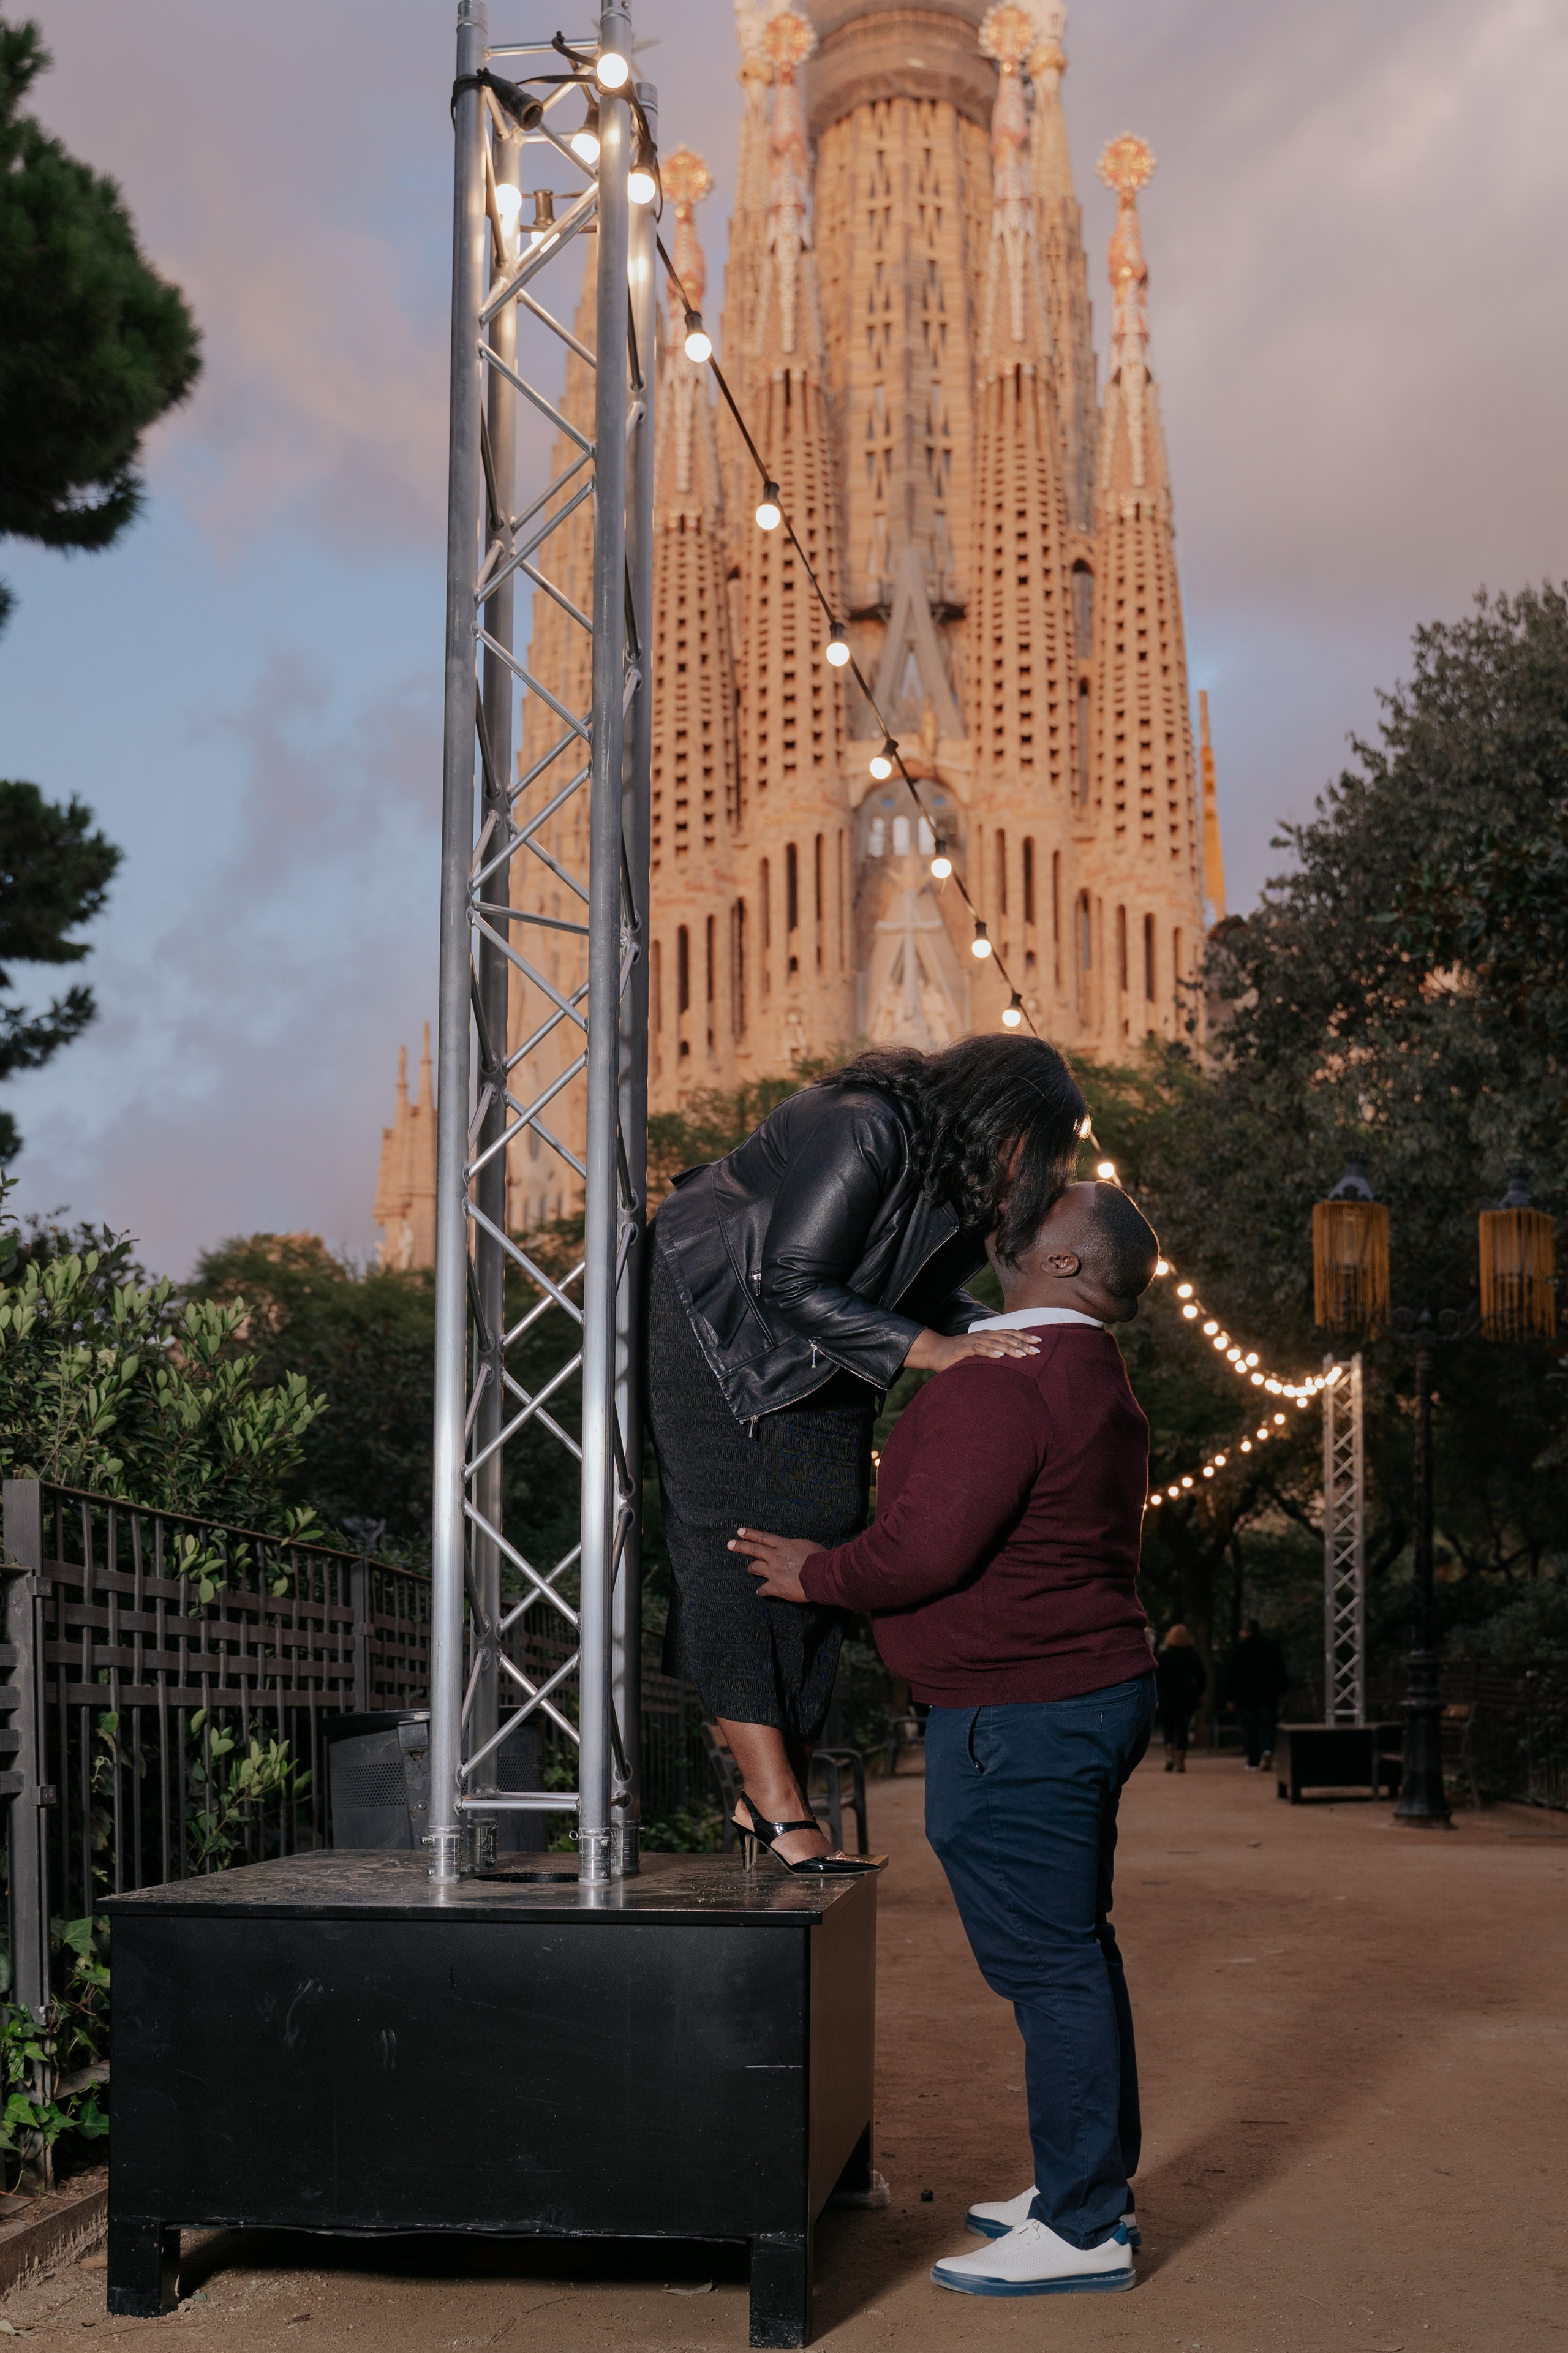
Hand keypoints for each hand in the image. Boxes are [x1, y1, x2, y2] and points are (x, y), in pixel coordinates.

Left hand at [728, 1527, 817, 1601]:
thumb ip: (796, 1547)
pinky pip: (764, 1589)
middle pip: (754, 1550)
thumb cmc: (820, 1558)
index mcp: (784, 1545)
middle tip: (730, 1544)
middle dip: (741, 1546)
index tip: (740, 1531)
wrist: (822, 1574)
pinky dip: (761, 1591)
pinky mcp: (776, 1587)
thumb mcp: (807, 1545)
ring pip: (756, 1568)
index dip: (751, 1534)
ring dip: (751, 1568)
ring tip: (749, 1569)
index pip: (763, 1537)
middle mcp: (775, 1557)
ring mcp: (774, 1572)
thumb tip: (794, 1549)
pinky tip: (759, 1592)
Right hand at [902, 1326, 1040, 1372]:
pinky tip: (999, 1356)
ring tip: (1022, 1354)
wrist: (936, 1351)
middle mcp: (984, 1335)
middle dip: (1022, 1343)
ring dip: (1010, 1348)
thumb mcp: (979, 1351)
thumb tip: (1010, 1360)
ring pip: (995, 1342)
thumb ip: (992, 1352)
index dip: (1024, 1336)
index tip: (1039, 1341)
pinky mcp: (965, 1349)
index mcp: (988, 1335)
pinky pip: (979, 1349)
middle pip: (1006, 1337)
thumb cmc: (960, 1353)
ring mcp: (974, 1341)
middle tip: (1037, 1351)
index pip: (1010, 1333)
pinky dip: (990, 1351)